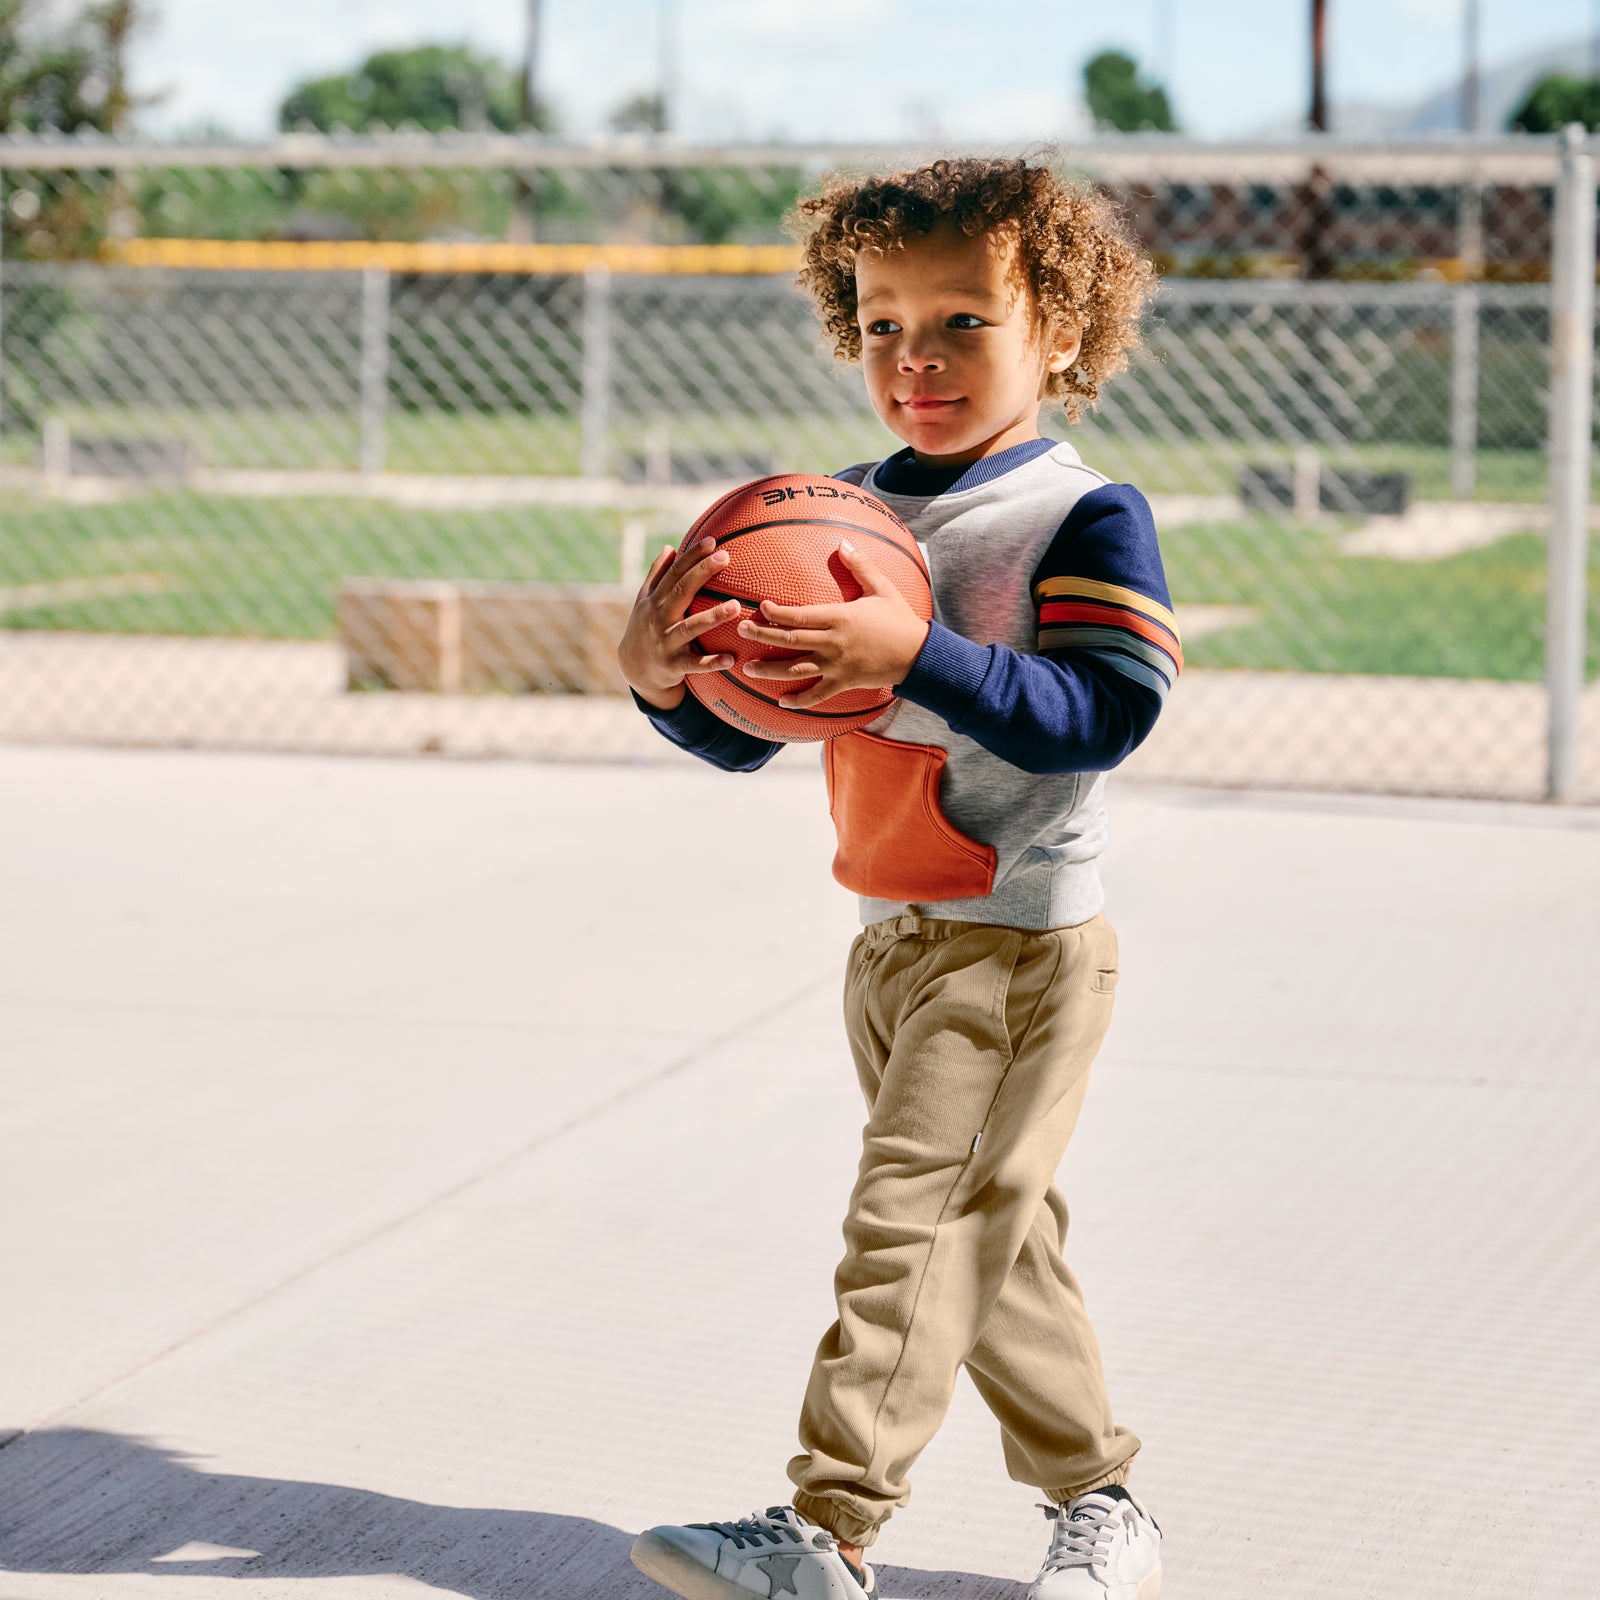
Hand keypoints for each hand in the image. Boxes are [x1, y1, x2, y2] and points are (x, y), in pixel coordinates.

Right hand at [616, 537, 743, 710]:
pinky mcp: (674, 665)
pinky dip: (712, 662)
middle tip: (725, 557)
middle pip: (681, 591)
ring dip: (712, 617)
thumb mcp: (644, 601)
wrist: (634, 669)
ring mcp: (666, 641)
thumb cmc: (645, 627)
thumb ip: (657, 575)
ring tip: (735, 606)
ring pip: (690, 627)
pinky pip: (695, 664)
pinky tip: (732, 659)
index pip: (674, 573)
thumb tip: (670, 547)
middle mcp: (659, 618)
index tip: (711, 541)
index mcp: (656, 600)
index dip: (692, 556)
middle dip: (702, 573)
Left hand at [738, 541, 930, 709]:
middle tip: (740, 630)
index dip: (776, 612)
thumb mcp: (882, 588)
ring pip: (796, 669)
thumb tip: (842, 543)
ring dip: (770, 670)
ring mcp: (836, 665)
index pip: (799, 614)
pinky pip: (817, 695)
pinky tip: (781, 702)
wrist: (918, 654)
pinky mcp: (843, 682)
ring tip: (747, 669)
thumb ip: (860, 566)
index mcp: (839, 617)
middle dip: (762, 635)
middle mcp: (833, 642)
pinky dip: (799, 700)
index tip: (760, 607)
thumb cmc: (900, 619)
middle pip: (789, 639)